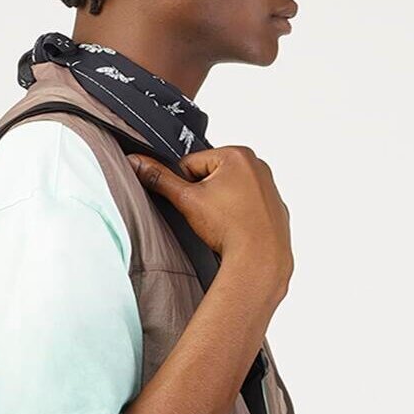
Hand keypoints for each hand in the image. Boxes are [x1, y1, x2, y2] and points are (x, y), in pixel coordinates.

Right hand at [127, 145, 293, 300]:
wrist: (259, 259)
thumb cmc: (230, 228)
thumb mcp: (186, 199)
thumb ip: (159, 178)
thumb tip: (138, 163)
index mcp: (237, 154)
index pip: (192, 164)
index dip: (184, 185)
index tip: (192, 204)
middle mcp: (258, 165)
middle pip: (212, 176)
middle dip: (204, 196)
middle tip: (208, 217)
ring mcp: (269, 187)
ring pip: (230, 193)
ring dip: (221, 207)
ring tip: (222, 225)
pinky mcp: (275, 207)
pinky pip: (247, 208)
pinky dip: (239, 217)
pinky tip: (236, 230)